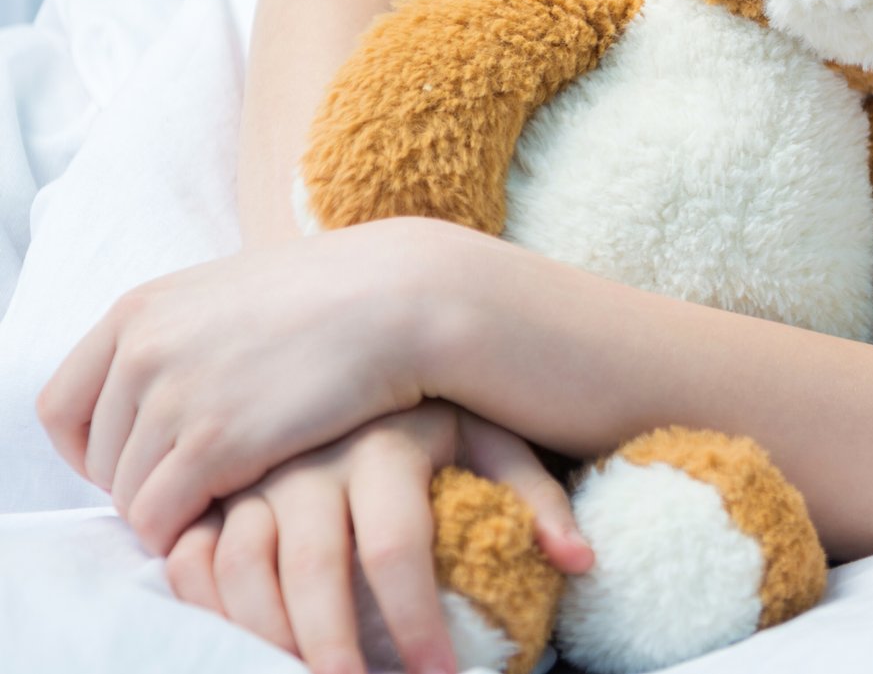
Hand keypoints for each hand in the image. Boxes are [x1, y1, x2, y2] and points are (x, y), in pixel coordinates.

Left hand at [37, 217, 459, 553]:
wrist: (401, 299)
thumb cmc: (336, 298)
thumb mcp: (231, 296)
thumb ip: (180, 336)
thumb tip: (160, 389)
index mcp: (138, 311)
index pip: (61, 407)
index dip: (90, 448)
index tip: (137, 460)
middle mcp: (141, 351)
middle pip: (98, 460)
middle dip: (142, 483)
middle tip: (201, 488)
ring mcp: (173, 398)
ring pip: (128, 496)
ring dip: (171, 511)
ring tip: (228, 501)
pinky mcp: (213, 445)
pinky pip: (161, 518)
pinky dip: (186, 531)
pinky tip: (235, 516)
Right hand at [164, 402, 592, 673]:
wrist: (364, 331)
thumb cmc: (437, 406)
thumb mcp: (492, 434)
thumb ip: (537, 497)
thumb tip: (582, 561)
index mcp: (385, 446)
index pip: (397, 548)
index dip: (415, 622)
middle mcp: (311, 456)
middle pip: (311, 569)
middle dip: (333, 649)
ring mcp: (253, 470)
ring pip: (240, 568)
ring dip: (266, 638)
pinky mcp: (212, 482)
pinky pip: (190, 553)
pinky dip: (206, 603)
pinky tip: (242, 638)